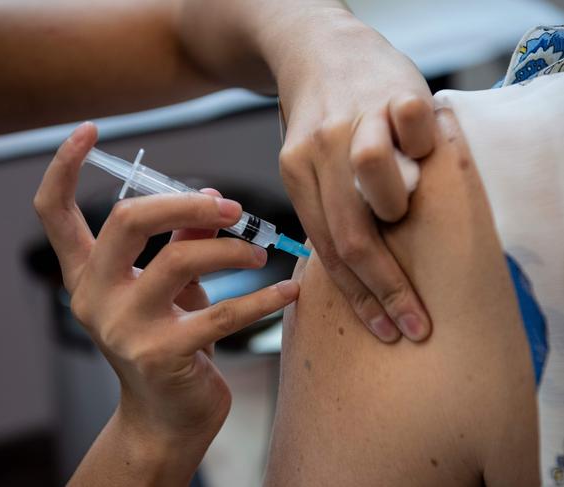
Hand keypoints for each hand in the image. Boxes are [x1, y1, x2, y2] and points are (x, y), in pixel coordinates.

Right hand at [34, 123, 298, 476]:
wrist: (166, 415)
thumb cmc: (168, 342)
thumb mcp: (169, 287)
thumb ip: (182, 240)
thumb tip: (211, 198)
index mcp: (87, 275)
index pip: (53, 213)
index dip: (63, 167)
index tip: (87, 131)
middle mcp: (94, 297)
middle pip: (128, 220)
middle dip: (184, 202)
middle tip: (231, 207)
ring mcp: (124, 327)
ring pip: (180, 260)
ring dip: (231, 250)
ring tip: (259, 255)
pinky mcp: (161, 354)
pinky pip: (222, 312)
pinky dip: (261, 297)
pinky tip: (287, 289)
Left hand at [265, 6, 433, 341]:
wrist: (319, 49)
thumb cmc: (323, 120)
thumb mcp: (309, 166)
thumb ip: (327, 210)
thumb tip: (355, 272)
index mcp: (296, 177)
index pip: (328, 251)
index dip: (359, 298)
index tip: (385, 330)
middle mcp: (319, 152)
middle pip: (351, 233)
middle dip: (387, 288)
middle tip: (415, 323)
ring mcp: (353, 120)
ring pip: (374, 175)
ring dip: (398, 203)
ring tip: (405, 200)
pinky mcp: (386, 92)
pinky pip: (410, 126)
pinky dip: (424, 143)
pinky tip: (425, 148)